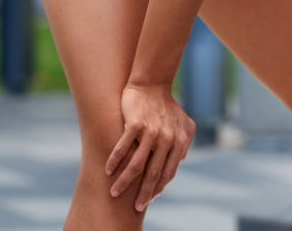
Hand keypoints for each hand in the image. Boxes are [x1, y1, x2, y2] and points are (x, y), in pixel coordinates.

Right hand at [106, 83, 195, 210]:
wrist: (152, 84)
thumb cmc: (167, 105)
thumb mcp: (183, 123)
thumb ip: (183, 142)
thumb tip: (180, 160)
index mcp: (179, 140)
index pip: (169, 171)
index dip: (159, 187)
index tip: (149, 198)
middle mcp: (167, 138)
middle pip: (154, 173)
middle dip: (143, 193)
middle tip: (135, 207)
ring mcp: (151, 132)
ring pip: (137, 164)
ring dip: (124, 182)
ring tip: (114, 193)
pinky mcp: (136, 124)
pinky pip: (123, 148)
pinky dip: (115, 161)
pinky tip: (108, 171)